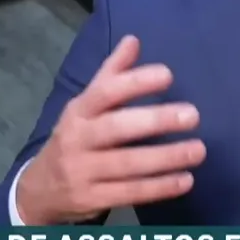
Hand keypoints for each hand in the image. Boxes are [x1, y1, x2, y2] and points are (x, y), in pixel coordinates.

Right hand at [16, 36, 206, 224]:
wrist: (40, 190)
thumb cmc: (75, 138)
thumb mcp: (85, 106)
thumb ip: (111, 75)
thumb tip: (134, 40)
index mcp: (79, 111)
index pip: (105, 92)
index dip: (135, 82)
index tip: (168, 75)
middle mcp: (78, 139)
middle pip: (116, 128)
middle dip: (155, 121)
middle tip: (193, 115)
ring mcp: (83, 172)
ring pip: (127, 164)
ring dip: (165, 158)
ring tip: (198, 150)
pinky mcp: (92, 199)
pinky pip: (129, 193)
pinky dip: (159, 188)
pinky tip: (186, 180)